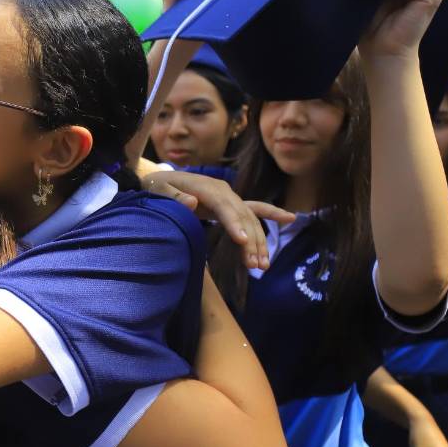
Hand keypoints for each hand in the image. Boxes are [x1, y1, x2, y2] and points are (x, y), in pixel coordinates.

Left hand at [144, 170, 294, 268]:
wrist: (159, 181)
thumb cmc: (157, 188)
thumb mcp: (158, 191)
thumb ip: (173, 197)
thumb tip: (191, 203)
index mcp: (206, 187)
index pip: (223, 206)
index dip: (233, 223)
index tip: (242, 241)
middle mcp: (223, 190)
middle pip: (242, 216)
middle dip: (251, 240)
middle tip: (255, 265)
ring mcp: (229, 197)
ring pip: (250, 219)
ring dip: (258, 241)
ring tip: (262, 265)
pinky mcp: (231, 204)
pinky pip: (254, 209)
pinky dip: (271, 213)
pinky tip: (290, 218)